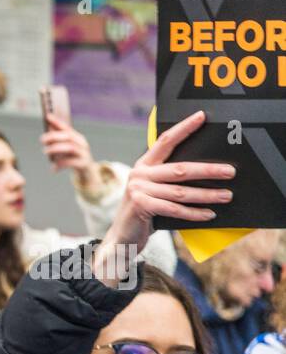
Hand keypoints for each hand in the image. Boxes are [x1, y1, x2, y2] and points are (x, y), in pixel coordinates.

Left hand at [41, 115, 99, 190]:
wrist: (87, 173)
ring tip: (45, 151)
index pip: (66, 128)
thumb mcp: (66, 150)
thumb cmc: (73, 159)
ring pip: (70, 147)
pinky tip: (53, 168)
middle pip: (68, 136)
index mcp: (77, 137)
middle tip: (42, 140)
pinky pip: (71, 162)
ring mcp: (84, 153)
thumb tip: (46, 132)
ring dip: (55, 149)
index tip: (47, 116)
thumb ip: (58, 142)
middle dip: (53, 136)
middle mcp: (82, 143)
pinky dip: (60, 164)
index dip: (57, 122)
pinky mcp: (84, 164)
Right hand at [92, 110, 234, 285]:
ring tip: (225, 196)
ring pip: (180, 192)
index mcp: (144, 165)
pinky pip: (173, 209)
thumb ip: (170, 179)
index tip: (202, 117)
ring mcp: (138, 190)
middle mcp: (139, 174)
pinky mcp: (140, 206)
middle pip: (179, 169)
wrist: (122, 236)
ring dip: (206, 195)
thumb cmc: (144, 211)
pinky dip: (193, 213)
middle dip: (208, 170)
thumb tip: (205, 171)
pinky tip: (208, 214)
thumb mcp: (154, 190)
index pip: (165, 141)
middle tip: (230, 171)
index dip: (184, 128)